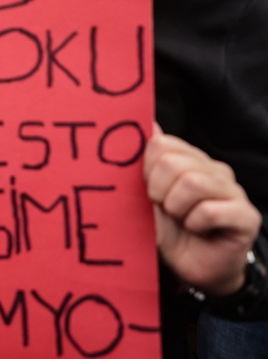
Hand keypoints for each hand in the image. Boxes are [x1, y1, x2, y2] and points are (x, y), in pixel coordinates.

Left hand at [144, 127, 261, 295]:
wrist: (191, 269)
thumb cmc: (168, 230)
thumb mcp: (146, 196)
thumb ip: (144, 161)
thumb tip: (145, 121)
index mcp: (189, 159)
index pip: (161, 143)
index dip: (146, 170)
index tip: (149, 191)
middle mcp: (214, 169)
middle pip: (173, 162)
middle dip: (158, 191)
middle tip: (165, 209)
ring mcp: (233, 190)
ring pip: (193, 183)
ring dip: (176, 208)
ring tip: (181, 219)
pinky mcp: (246, 216)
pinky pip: (210, 210)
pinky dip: (195, 224)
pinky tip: (198, 230)